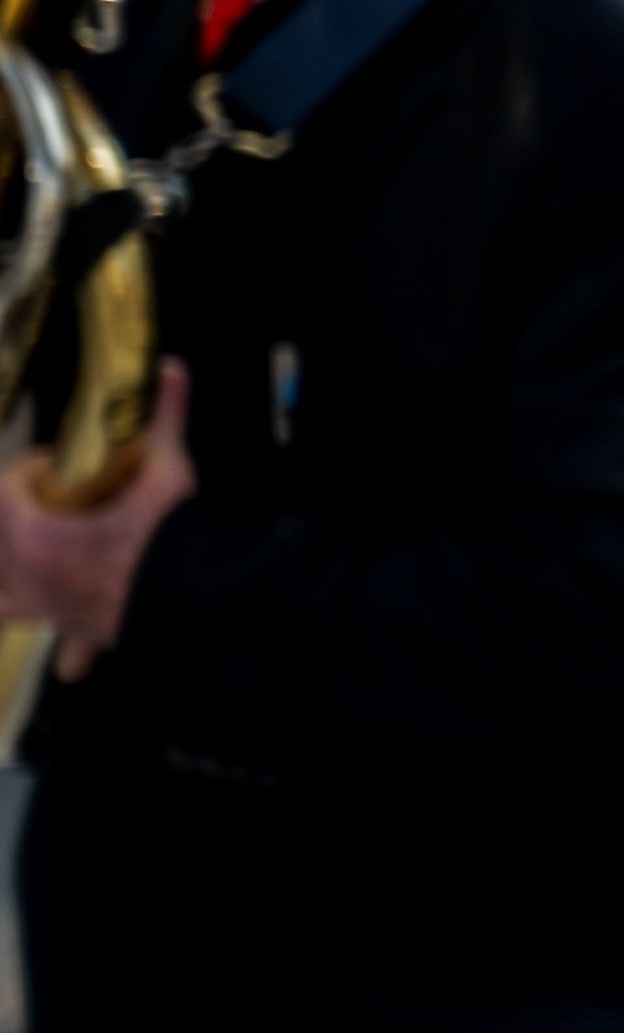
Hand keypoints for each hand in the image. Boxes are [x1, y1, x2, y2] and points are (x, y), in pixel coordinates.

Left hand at [0, 362, 196, 678]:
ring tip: (27, 578)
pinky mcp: (76, 630)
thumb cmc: (169, 536)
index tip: (56, 465)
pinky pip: (59, 646)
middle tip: (51, 506)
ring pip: (5, 600)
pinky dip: (68, 654)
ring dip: (12, 588)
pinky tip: (70, 667)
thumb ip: (165, 417)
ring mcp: (47, 607)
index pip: (5, 490)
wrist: (197, 601)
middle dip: (16, 519)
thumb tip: (171, 364)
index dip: (26, 472)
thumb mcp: (167, 470)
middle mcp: (26, 574)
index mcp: (33, 533)